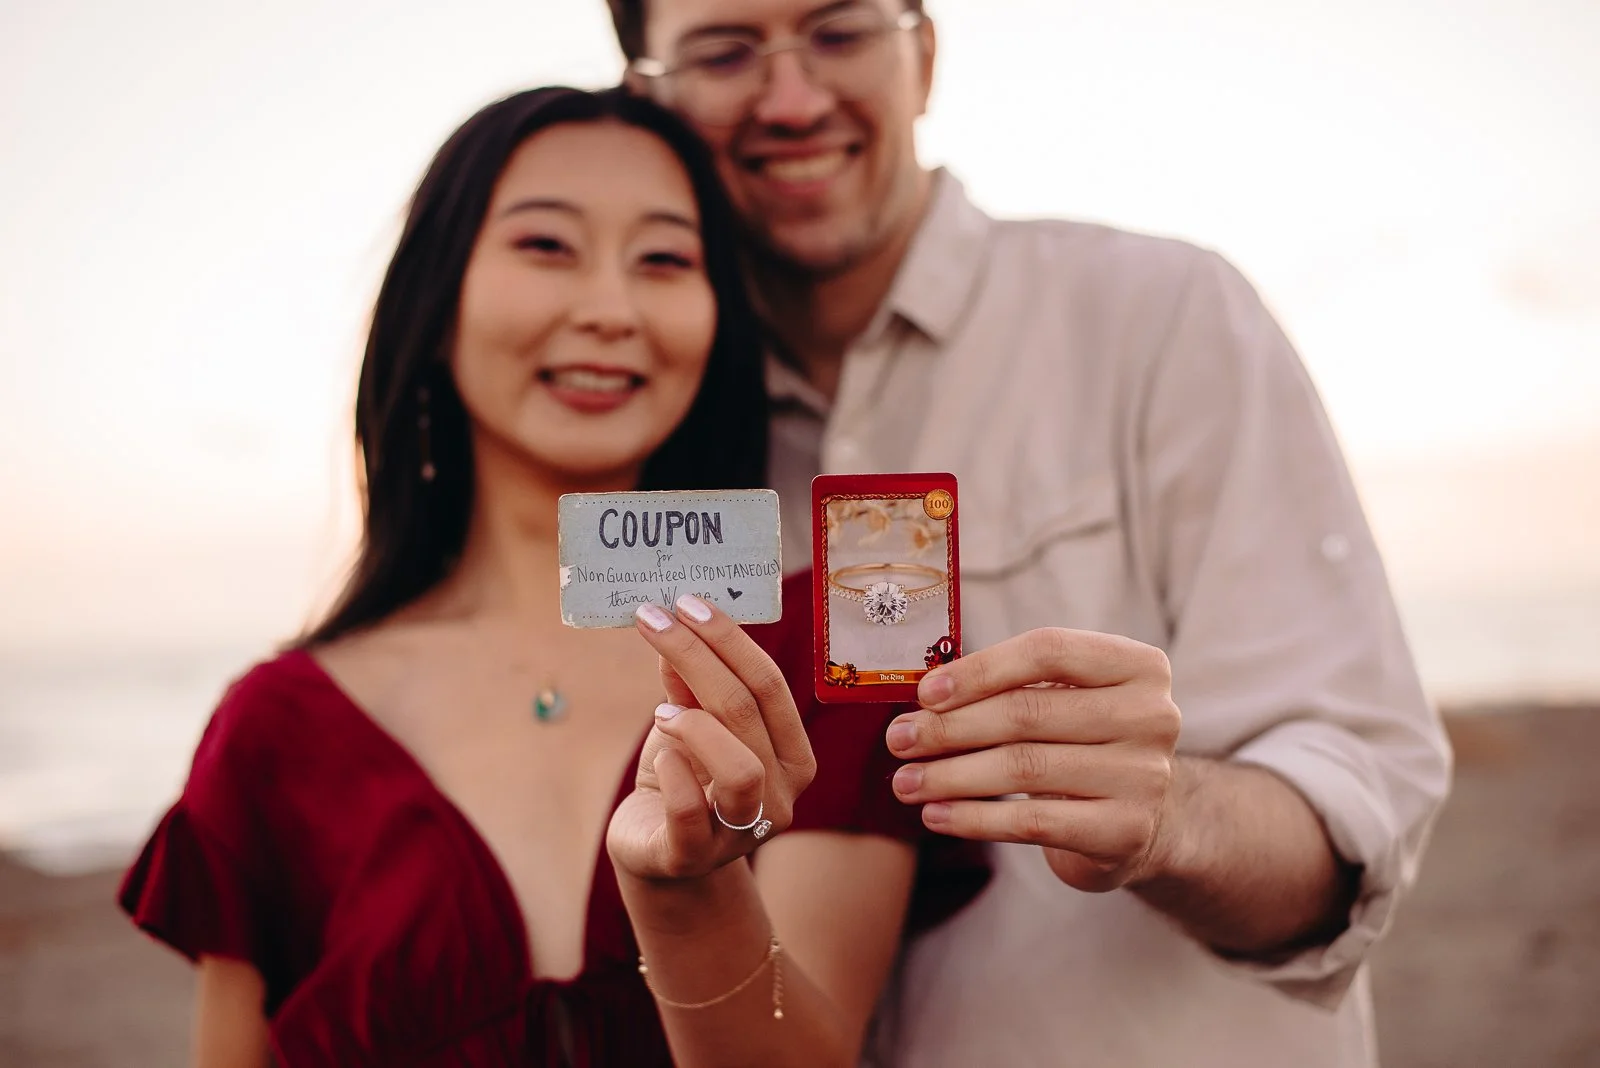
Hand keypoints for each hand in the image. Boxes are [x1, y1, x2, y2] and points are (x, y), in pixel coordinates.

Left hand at [606, 594, 817, 882]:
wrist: (656, 852)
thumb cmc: (682, 779)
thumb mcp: (688, 725)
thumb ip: (688, 685)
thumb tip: (676, 630)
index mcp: (792, 756)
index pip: (769, 684)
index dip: (728, 639)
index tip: (687, 602)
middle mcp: (781, 795)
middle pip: (747, 710)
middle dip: (697, 655)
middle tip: (653, 620)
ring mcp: (743, 831)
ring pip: (740, 767)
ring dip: (695, 725)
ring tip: (661, 712)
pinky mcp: (694, 855)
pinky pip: (690, 809)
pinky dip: (672, 772)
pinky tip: (659, 761)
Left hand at [886, 628, 1180, 891]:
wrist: (1147, 821)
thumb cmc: (1085, 745)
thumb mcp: (1066, 701)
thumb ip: (1013, 687)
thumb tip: (924, 698)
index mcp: (1138, 665)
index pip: (1048, 650)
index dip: (980, 669)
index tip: (926, 693)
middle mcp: (1151, 716)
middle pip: (1027, 712)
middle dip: (950, 727)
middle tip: (899, 739)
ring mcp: (1144, 776)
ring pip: (1024, 768)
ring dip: (951, 776)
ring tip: (906, 782)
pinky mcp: (1126, 831)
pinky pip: (1032, 823)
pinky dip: (974, 818)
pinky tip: (937, 816)